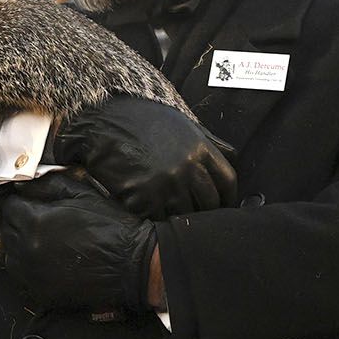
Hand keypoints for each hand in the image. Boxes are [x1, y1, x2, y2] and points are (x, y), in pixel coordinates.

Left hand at [0, 175, 156, 313]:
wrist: (133, 264)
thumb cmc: (111, 226)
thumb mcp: (81, 194)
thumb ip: (47, 186)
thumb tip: (22, 184)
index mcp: (35, 222)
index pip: (10, 207)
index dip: (20, 202)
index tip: (31, 203)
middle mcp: (28, 250)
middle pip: (7, 231)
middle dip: (19, 223)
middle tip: (40, 221)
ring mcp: (33, 275)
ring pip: (11, 256)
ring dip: (21, 246)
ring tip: (43, 241)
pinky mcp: (43, 294)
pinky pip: (23, 279)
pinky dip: (29, 269)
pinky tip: (47, 262)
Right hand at [52, 96, 235, 218]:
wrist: (105, 119)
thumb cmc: (143, 120)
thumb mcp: (183, 124)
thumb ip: (209, 143)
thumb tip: (234, 159)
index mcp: (201, 149)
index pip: (227, 181)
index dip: (228, 197)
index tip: (223, 204)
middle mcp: (187, 168)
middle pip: (209, 202)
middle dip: (204, 210)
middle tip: (196, 213)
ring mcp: (166, 185)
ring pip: (184, 214)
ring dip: (179, 215)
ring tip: (171, 211)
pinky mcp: (143, 197)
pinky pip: (157, 218)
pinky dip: (155, 217)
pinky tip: (150, 210)